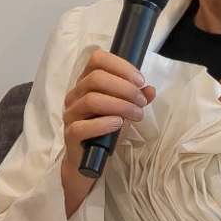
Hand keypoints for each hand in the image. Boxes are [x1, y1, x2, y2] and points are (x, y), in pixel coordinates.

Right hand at [58, 47, 154, 214]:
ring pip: (91, 99)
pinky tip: (119, 124)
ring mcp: (70, 115)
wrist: (88, 161)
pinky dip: (104, 123)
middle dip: (125, 88)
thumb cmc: (105, 131)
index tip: (140, 80)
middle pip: (96, 78)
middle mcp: (75, 95)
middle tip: (141, 101)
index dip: (120, 65)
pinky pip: (82, 126)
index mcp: (86, 83)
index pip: (97, 59)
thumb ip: (136, 99)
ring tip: (137, 114)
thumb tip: (150, 89)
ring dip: (120, 105)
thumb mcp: (124, 112)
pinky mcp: (70, 135)